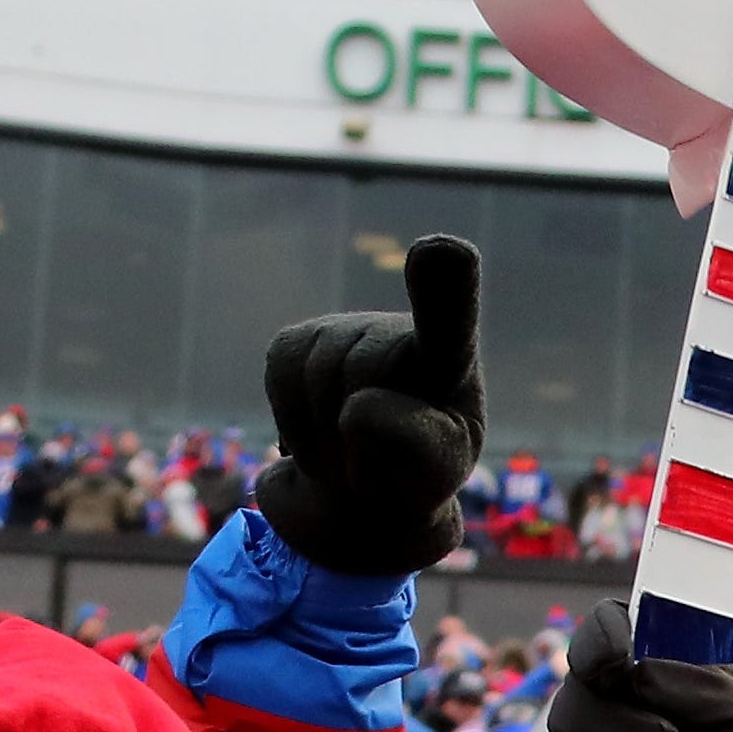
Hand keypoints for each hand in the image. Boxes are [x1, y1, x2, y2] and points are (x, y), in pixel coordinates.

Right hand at [252, 233, 483, 575]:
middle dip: (354, 435)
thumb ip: (413, 446)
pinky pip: (281, 372)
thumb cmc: (416, 474)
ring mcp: (344, 328)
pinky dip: (292, 422)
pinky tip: (316, 437)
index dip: (444, 279)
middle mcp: (397, 327)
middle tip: (367, 473)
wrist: (371, 484)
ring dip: (322, 441)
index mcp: (448, 361)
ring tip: (344, 459)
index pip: (451, 314)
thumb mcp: (435, 474)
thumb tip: (355, 407)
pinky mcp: (297, 340)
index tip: (439, 248)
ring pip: (316, 374)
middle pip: (360, 369)